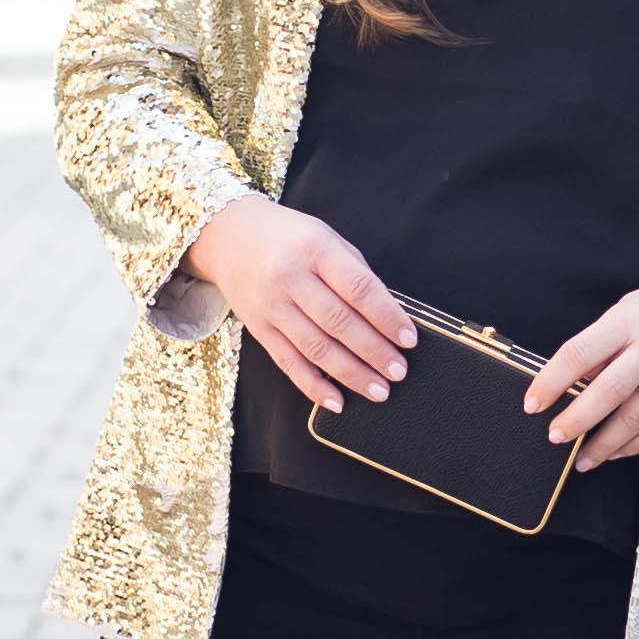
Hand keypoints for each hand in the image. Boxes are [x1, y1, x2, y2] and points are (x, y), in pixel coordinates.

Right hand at [190, 199, 414, 413]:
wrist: (229, 236)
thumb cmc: (290, 237)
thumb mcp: (326, 239)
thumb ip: (355, 274)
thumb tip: (390, 318)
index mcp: (314, 248)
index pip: (358, 288)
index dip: (387, 316)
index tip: (409, 339)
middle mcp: (289, 277)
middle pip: (339, 322)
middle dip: (374, 351)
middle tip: (399, 372)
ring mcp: (271, 305)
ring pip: (316, 348)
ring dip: (351, 374)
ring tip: (379, 390)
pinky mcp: (258, 328)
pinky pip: (288, 363)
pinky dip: (314, 387)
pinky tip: (338, 402)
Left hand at [528, 268, 638, 470]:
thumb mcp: (627, 313)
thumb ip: (601, 347)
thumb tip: (570, 389)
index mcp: (629, 320)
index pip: (580, 353)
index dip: (551, 381)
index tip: (532, 404)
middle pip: (609, 391)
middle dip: (577, 420)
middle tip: (555, 437)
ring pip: (636, 418)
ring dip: (605, 444)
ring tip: (583, 458)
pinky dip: (635, 445)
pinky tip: (616, 452)